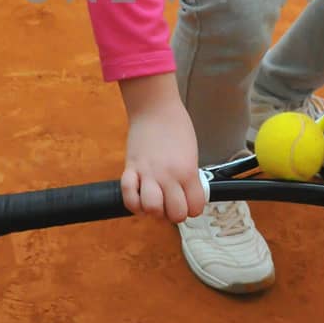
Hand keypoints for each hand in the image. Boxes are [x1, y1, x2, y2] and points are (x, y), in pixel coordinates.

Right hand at [119, 74, 206, 222]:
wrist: (155, 108)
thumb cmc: (176, 127)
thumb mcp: (191, 154)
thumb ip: (188, 177)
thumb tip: (185, 196)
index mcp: (188, 172)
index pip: (195, 208)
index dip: (192, 209)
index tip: (188, 203)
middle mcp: (169, 176)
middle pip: (174, 214)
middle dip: (173, 214)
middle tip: (171, 204)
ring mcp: (148, 174)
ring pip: (151, 209)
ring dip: (153, 211)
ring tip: (155, 201)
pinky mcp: (130, 169)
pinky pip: (128, 197)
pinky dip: (133, 203)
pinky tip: (139, 196)